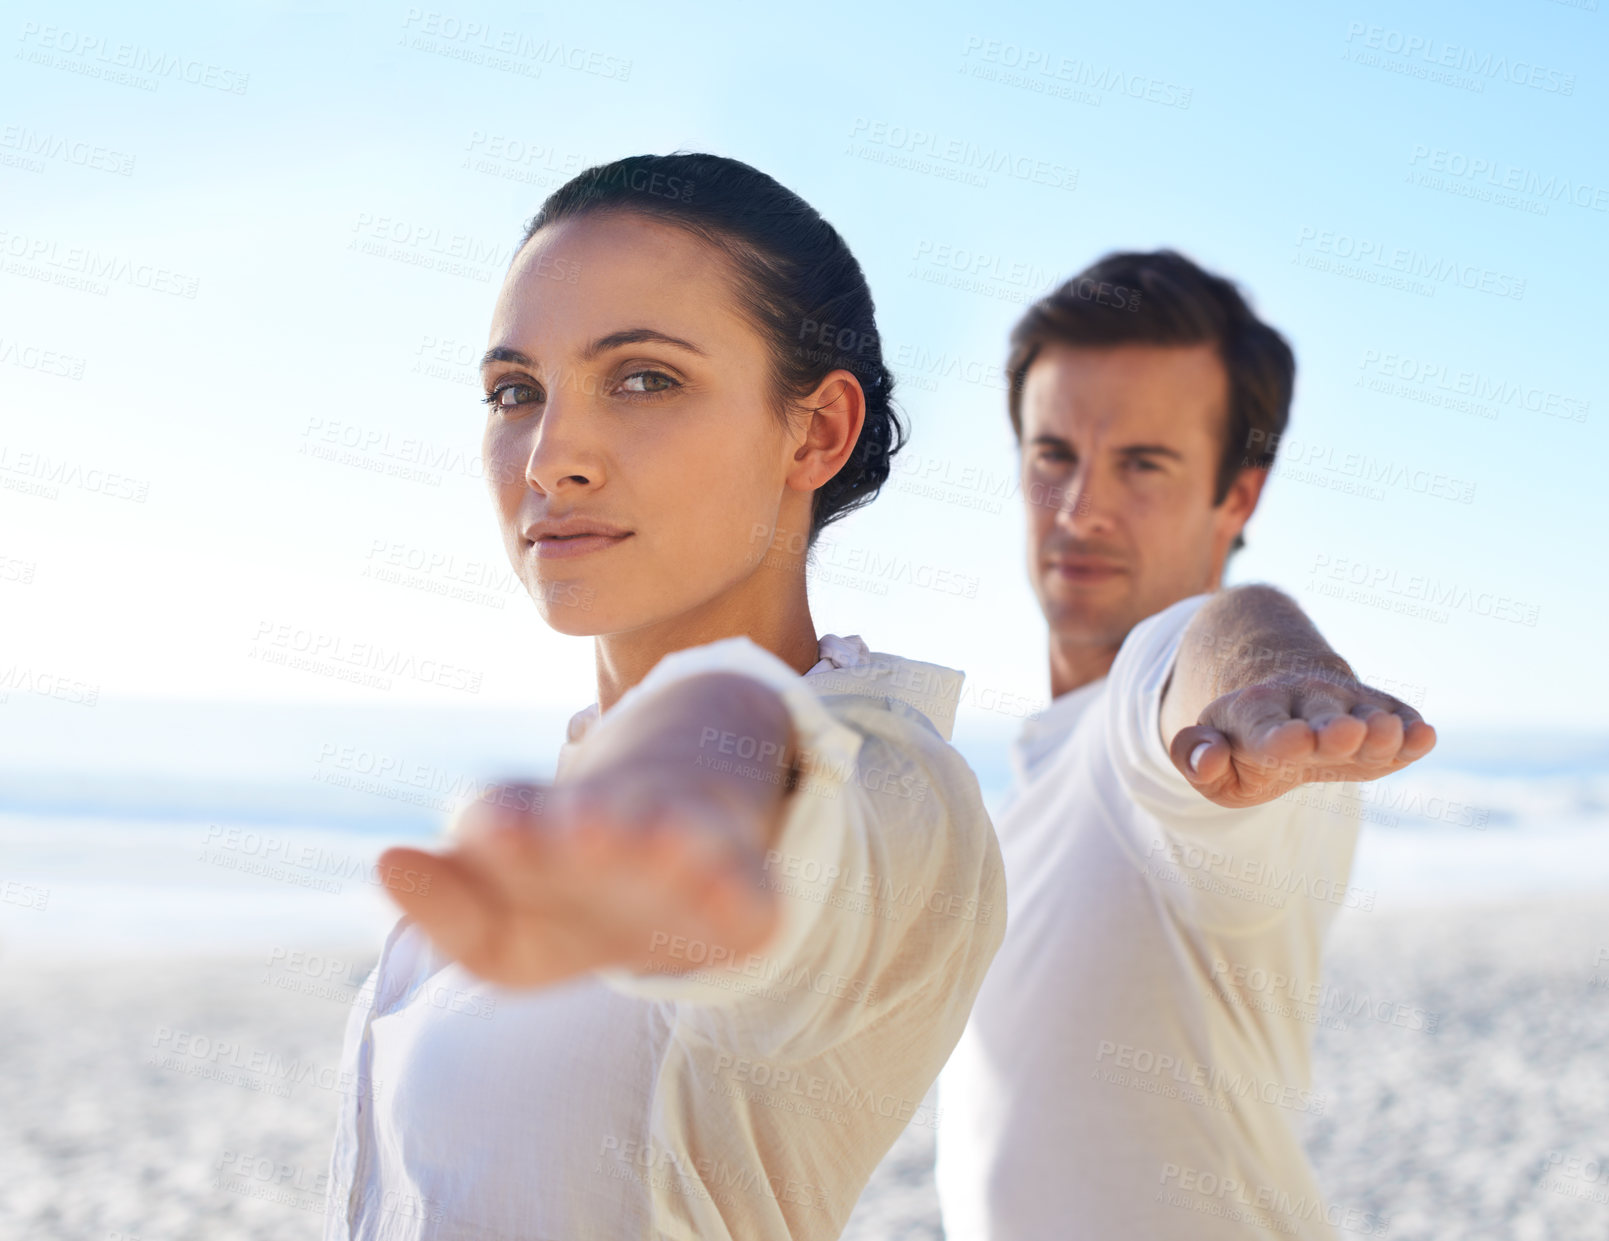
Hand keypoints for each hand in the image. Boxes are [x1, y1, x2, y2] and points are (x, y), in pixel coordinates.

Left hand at [376, 775, 781, 986]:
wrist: (677, 850)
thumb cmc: (566, 895)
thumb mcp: (500, 926)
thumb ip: (445, 907)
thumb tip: (386, 863)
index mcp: (536, 828)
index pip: (501, 820)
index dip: (498, 826)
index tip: (488, 832)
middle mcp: (607, 824)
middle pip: (592, 817)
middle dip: (585, 824)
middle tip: (577, 828)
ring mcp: (677, 845)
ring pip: (670, 833)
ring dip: (661, 837)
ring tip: (658, 841)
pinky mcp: (740, 885)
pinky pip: (748, 892)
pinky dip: (742, 898)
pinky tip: (740, 913)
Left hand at [1167, 672, 1436, 807]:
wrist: (1289, 703)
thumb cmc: (1244, 748)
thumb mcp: (1213, 763)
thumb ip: (1197, 761)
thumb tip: (1207, 757)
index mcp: (1253, 714)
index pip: (1265, 728)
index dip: (1280, 737)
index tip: (1295, 741)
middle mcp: (1302, 700)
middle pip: (1321, 717)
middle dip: (1333, 728)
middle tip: (1346, 734)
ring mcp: (1345, 703)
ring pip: (1364, 714)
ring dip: (1377, 727)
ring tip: (1386, 734)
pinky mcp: (1382, 712)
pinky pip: (1400, 718)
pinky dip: (1411, 730)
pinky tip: (1424, 736)